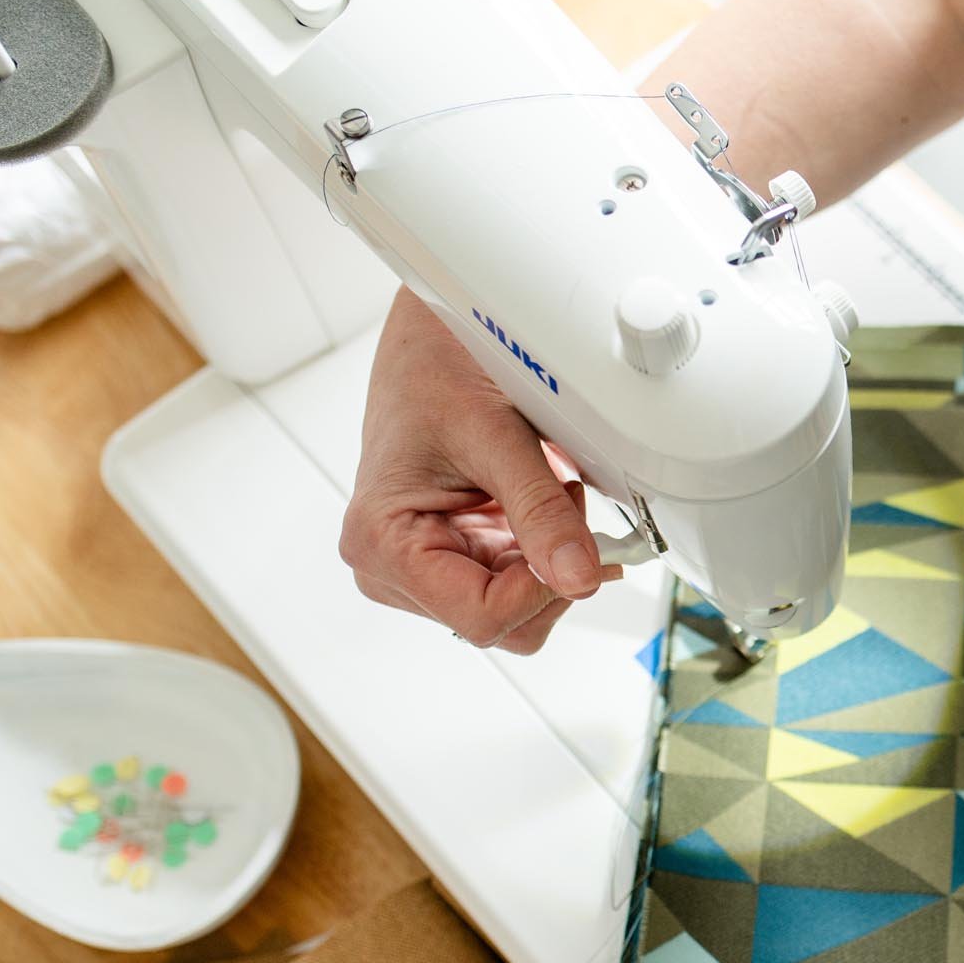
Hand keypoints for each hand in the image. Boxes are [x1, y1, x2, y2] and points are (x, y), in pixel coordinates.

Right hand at [339, 288, 616, 653]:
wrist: (432, 340)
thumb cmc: (439, 371)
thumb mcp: (499, 439)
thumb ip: (542, 514)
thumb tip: (581, 579)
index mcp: (383, 543)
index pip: (481, 617)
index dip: (542, 591)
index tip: (580, 547)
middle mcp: (390, 568)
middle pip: (500, 623)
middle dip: (550, 574)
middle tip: (568, 505)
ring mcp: (419, 567)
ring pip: (513, 608)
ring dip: (550, 559)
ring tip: (552, 492)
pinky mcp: (450, 554)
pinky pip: (513, 581)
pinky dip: (543, 549)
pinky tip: (543, 501)